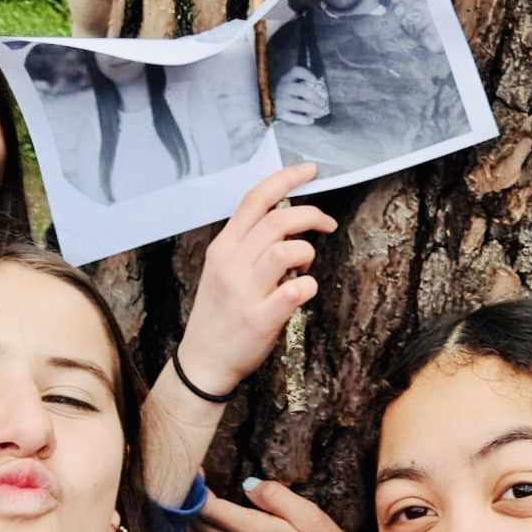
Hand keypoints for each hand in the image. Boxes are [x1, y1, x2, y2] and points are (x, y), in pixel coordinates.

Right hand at [173, 163, 337, 395]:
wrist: (204, 361)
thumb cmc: (220, 313)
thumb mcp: (223, 269)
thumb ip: (248, 243)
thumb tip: (286, 220)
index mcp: (223, 247)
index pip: (254, 200)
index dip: (284, 178)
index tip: (309, 170)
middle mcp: (231, 264)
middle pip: (277, 220)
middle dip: (311, 214)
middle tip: (327, 223)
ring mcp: (244, 292)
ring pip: (286, 250)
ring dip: (307, 251)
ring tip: (306, 265)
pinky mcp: (259, 319)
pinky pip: (294, 290)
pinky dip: (308, 286)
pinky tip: (304, 291)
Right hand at [272, 67, 329, 124]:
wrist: (267, 108)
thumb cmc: (284, 96)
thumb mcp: (290, 86)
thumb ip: (301, 86)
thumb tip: (318, 91)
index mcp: (286, 79)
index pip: (295, 71)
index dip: (306, 74)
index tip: (315, 80)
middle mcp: (282, 88)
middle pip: (301, 90)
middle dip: (314, 96)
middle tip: (322, 102)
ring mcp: (281, 101)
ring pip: (299, 104)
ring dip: (312, 108)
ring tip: (319, 112)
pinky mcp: (280, 114)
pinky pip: (294, 117)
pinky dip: (304, 119)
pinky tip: (310, 120)